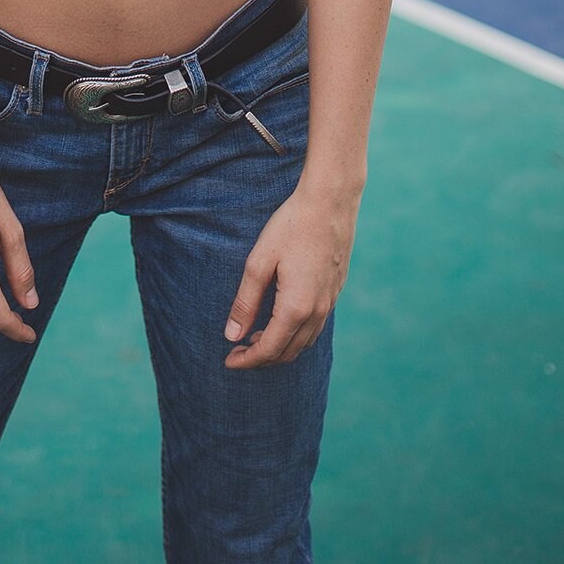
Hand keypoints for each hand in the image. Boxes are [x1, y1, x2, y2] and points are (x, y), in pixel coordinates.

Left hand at [222, 184, 357, 368]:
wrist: (330, 202)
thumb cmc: (291, 226)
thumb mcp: (259, 262)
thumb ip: (245, 301)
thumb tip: (232, 335)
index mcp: (296, 307)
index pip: (269, 349)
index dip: (247, 360)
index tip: (228, 361)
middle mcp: (317, 311)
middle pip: (288, 352)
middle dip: (262, 358)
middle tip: (238, 351)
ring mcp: (330, 302)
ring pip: (304, 342)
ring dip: (279, 347)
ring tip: (255, 336)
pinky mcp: (335, 291)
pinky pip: (315, 327)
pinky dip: (295, 334)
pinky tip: (281, 320)